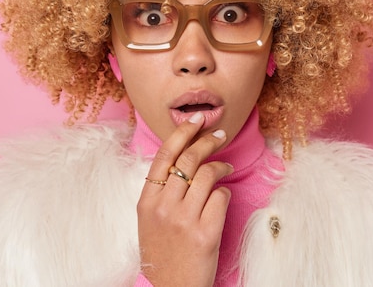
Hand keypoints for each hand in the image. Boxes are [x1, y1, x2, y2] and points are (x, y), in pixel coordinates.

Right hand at [137, 112, 233, 286]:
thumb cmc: (163, 253)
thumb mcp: (149, 220)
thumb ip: (160, 192)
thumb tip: (182, 159)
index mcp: (147, 201)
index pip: (164, 155)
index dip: (182, 133)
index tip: (196, 120)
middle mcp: (164, 207)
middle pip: (189, 159)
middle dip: (207, 141)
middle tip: (219, 135)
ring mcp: (184, 220)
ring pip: (207, 174)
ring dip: (221, 165)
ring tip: (226, 165)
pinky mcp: (206, 233)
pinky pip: (221, 197)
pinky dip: (225, 192)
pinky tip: (222, 197)